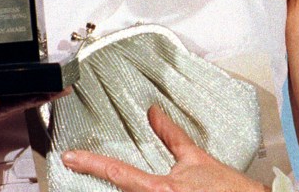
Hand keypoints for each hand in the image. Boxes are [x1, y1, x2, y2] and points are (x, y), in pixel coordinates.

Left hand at [62, 105, 268, 191]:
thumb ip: (171, 136)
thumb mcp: (196, 158)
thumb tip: (154, 113)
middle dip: (110, 179)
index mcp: (161, 189)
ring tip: (141, 175)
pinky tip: (151, 188)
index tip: (69, 157)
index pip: (119, 173)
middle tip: (90, 165)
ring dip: (132, 188)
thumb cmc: (228, 189)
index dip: (91, 164)